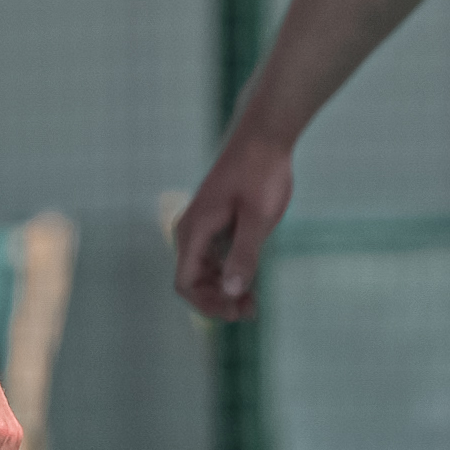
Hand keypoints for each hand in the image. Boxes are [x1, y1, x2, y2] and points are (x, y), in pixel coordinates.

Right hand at [171, 124, 295, 320]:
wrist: (264, 137)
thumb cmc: (260, 173)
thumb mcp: (258, 219)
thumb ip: (244, 257)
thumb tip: (231, 293)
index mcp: (194, 230)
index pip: (185, 282)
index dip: (207, 304)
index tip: (236, 312)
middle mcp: (192, 230)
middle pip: (193, 280)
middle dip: (218, 300)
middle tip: (251, 310)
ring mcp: (203, 225)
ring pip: (205, 270)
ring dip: (225, 289)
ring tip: (253, 302)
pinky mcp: (216, 221)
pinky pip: (215, 256)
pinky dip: (230, 272)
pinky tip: (252, 278)